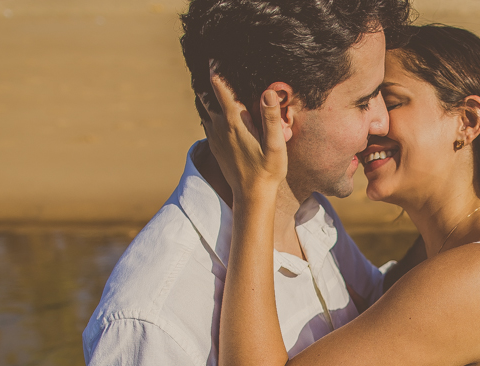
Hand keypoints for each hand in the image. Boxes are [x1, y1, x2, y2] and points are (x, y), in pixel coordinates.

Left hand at [200, 64, 287, 200]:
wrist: (252, 195)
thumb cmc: (268, 170)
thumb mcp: (275, 145)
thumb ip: (270, 118)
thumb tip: (267, 92)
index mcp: (234, 121)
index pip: (220, 88)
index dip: (217, 70)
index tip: (215, 56)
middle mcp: (219, 126)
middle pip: (207, 94)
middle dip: (209, 79)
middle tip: (213, 64)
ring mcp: (215, 136)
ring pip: (204, 107)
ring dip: (207, 93)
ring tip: (212, 81)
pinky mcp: (215, 145)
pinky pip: (206, 120)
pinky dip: (208, 108)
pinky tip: (215, 106)